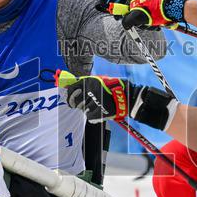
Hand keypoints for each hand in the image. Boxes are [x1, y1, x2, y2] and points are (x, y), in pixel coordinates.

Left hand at [56, 71, 177, 130]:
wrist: (127, 97)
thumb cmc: (112, 87)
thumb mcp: (99, 80)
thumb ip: (85, 83)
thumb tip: (69, 86)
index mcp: (89, 82)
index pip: (71, 89)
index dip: (68, 95)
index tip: (68, 98)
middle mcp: (90, 91)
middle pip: (75, 101)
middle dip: (77, 104)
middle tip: (84, 103)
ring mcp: (94, 102)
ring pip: (83, 110)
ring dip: (88, 109)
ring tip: (98, 106)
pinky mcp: (99, 112)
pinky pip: (90, 117)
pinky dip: (94, 116)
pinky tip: (101, 112)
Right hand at [119, 0, 186, 29]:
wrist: (172, 8)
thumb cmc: (154, 11)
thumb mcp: (136, 17)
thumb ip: (126, 21)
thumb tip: (125, 25)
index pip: (124, 9)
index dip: (127, 17)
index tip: (131, 23)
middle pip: (135, 14)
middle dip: (140, 22)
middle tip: (146, 24)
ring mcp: (149, 1)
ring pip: (144, 17)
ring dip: (148, 24)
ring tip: (154, 25)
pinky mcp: (157, 6)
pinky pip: (152, 16)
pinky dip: (154, 21)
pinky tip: (158, 24)